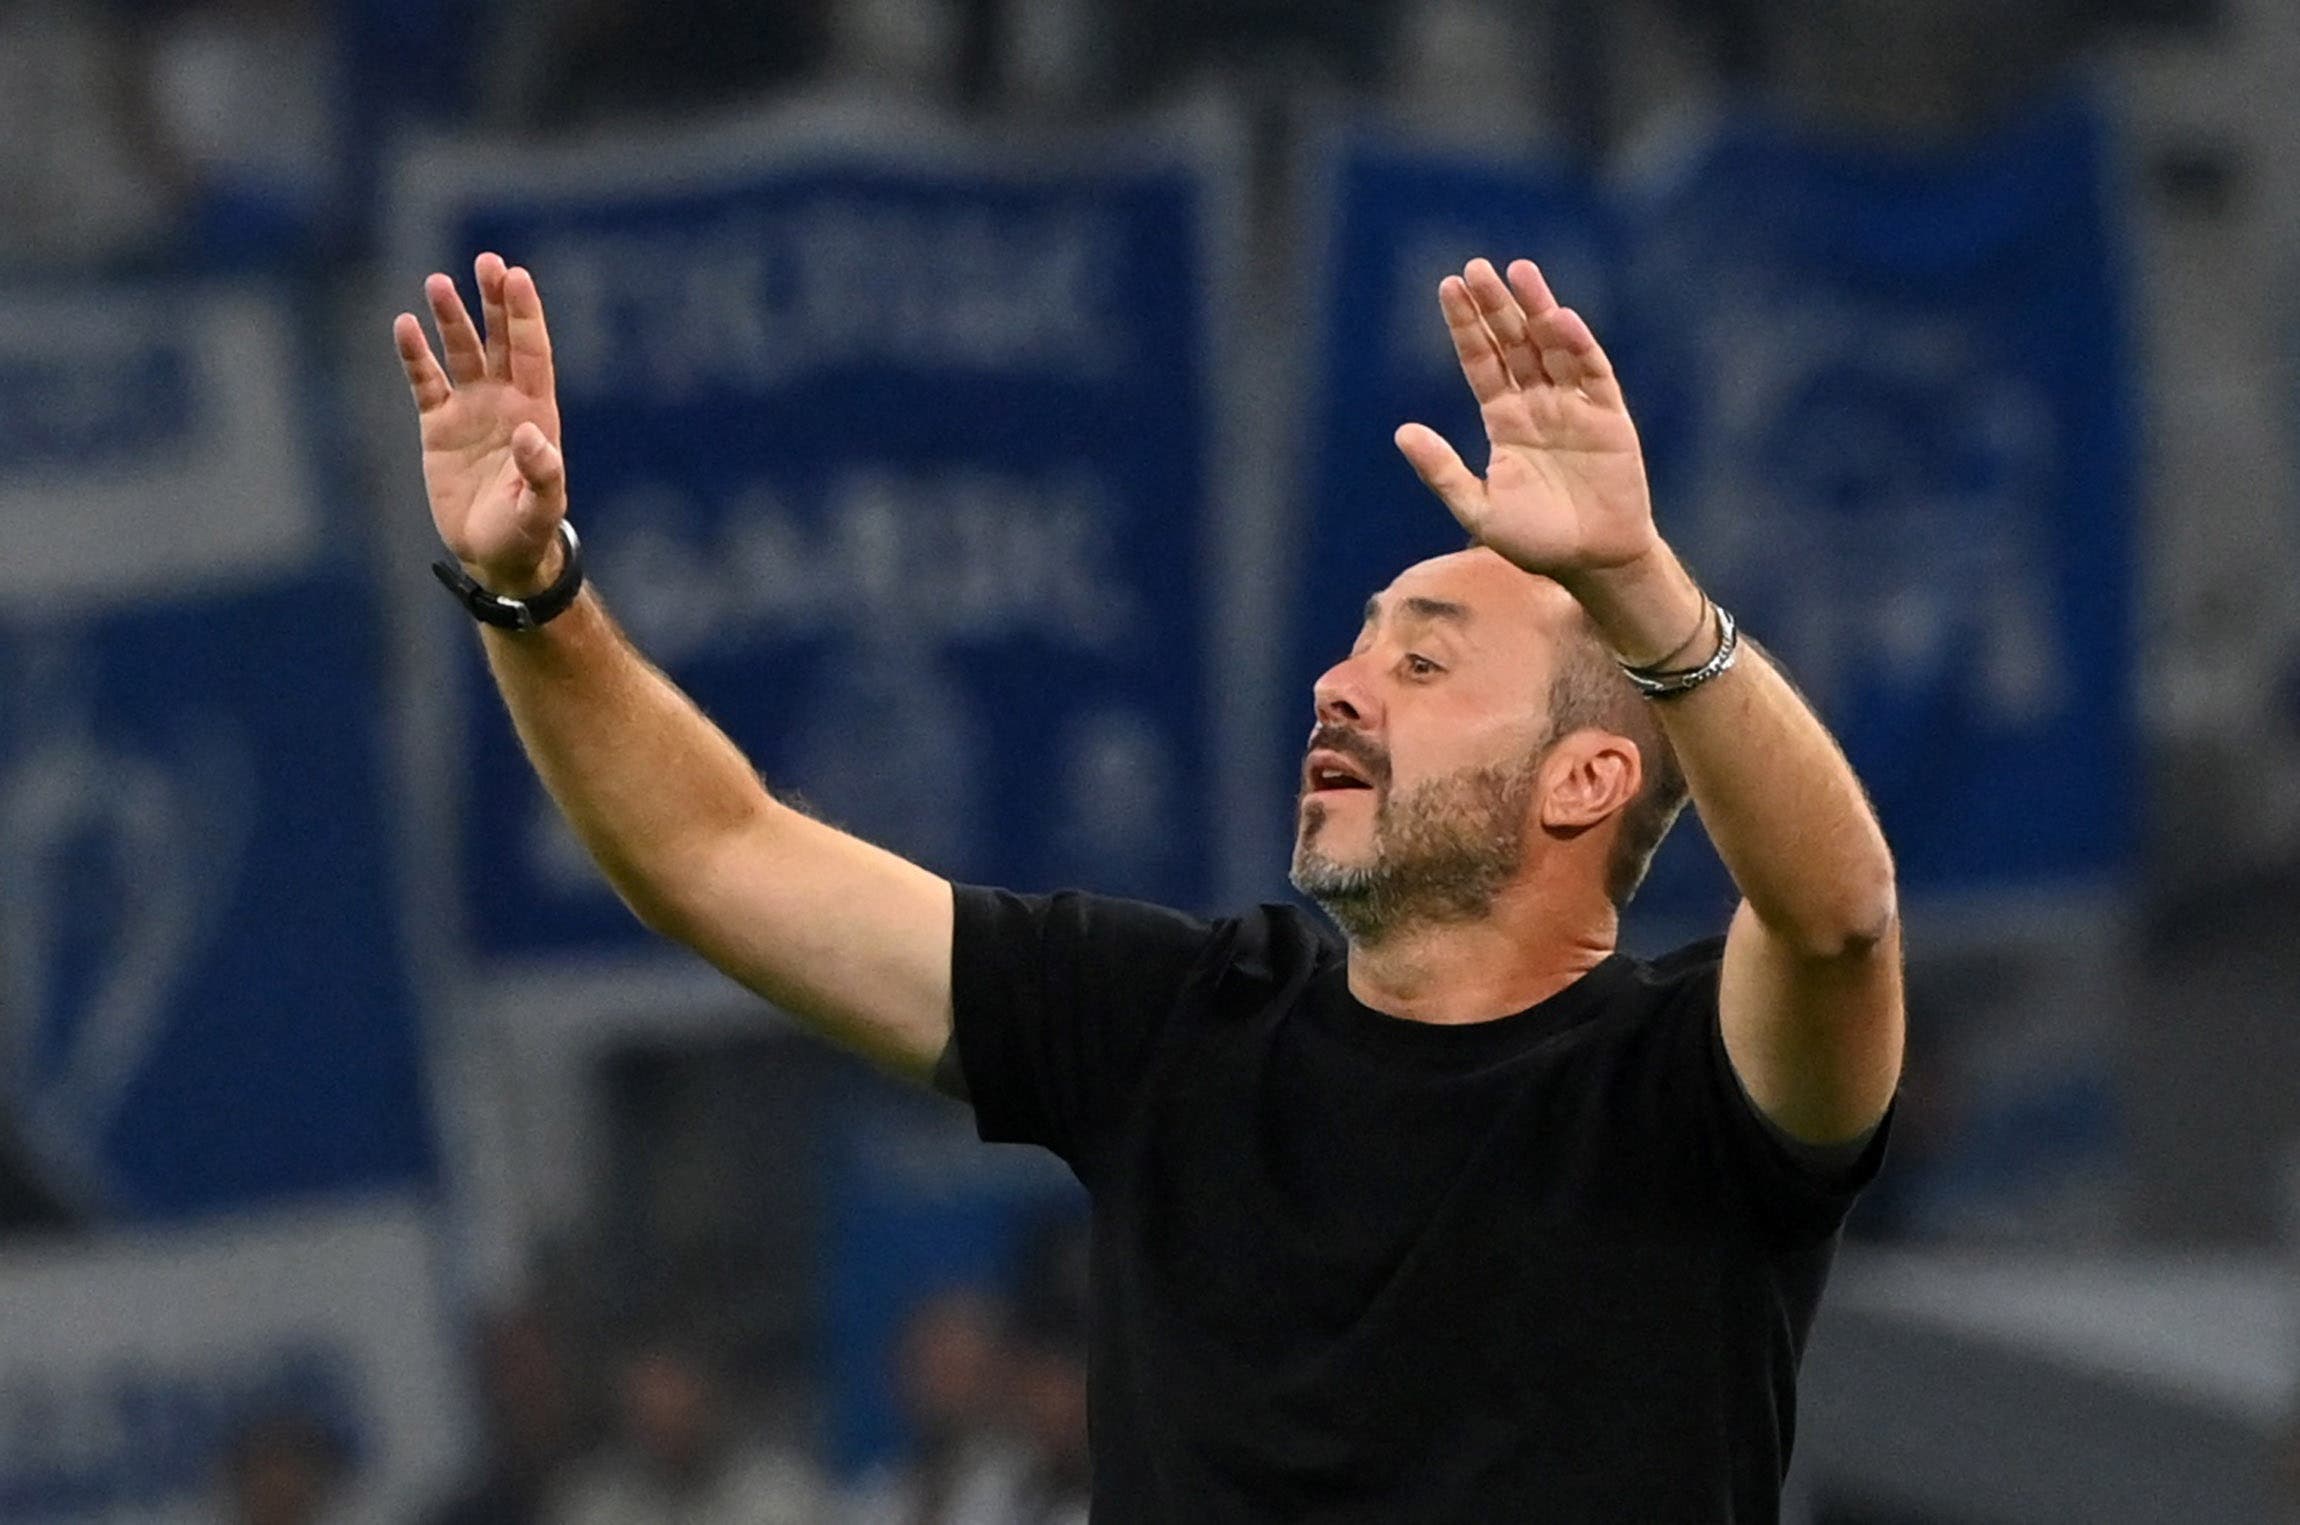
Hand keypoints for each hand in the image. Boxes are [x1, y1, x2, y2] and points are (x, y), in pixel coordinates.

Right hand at [393, 253, 566, 593]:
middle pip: (499, 340)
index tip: (517, 276)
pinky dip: (414, 355)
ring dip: (451, 318)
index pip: (531, 352)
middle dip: (495, 302)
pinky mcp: (439, 425)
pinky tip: (405, 326)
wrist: (494, 554)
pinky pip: (424, 381)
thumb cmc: (527, 532)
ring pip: (460, 352)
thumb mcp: (541, 508)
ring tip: (438, 282)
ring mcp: (471, 409)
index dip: (525, 315)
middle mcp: (505, 401)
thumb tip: (532, 435)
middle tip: (487, 262)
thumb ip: (543, 474)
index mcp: (537, 412)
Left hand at [1395, 258, 1659, 587]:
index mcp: (1504, 421)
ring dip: (1536, 309)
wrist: (1592, 562)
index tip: (1449, 287)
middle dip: (1495, 306)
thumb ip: (1441, 471)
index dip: (1466, 326)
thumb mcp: (1478, 509)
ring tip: (1518, 271)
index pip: (1481, 362)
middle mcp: (1537, 405)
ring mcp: (1574, 406)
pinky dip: (1577, 345)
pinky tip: (1558, 318)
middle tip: (1475, 267)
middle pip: (1513, 343)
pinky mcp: (1609, 416)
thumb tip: (1402, 431)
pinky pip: (1592, 372)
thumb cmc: (1534, 541)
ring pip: (1551, 346)